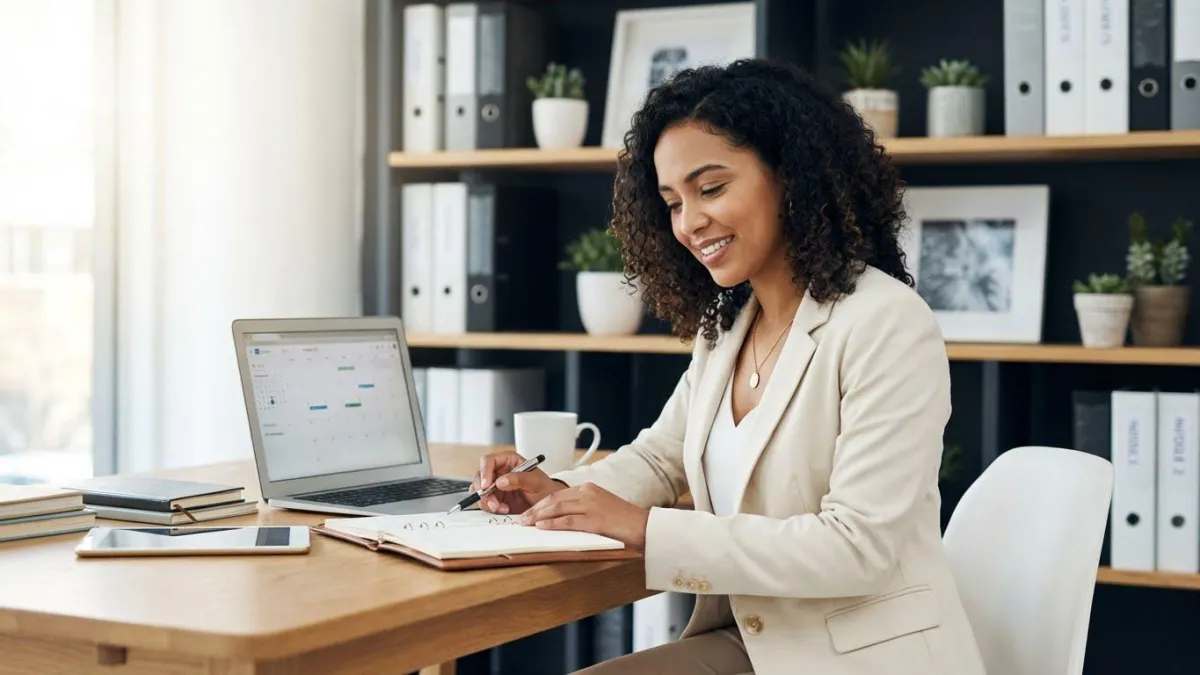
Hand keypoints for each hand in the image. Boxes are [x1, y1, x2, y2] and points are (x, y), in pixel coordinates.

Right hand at [471, 451, 565, 514]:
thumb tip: (501, 481)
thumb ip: (519, 479)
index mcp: (508, 461)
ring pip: (480, 491)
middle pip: (480, 476)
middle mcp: (499, 472)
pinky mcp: (496, 498)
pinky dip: (491, 508)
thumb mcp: (536, 481)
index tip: (487, 485)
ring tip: (500, 507)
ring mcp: (496, 486)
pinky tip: (504, 509)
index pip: (489, 461)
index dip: (484, 471)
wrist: (549, 506)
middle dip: (483, 490)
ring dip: (487, 501)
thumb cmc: (545, 488)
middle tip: (492, 501)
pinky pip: (485, 502)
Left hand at [520, 483, 649, 549]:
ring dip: (538, 517)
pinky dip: (552, 524)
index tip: (528, 513)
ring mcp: (592, 505)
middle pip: (554, 499)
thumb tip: (559, 519)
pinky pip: (569, 521)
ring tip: (525, 524)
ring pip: (558, 508)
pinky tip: (541, 527)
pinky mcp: (595, 520)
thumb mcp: (600, 509)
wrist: (645, 526)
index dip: (540, 504)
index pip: (557, 494)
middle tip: (521, 520)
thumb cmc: (623, 521)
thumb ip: (582, 510)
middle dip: (535, 510)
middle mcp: (588, 493)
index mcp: (588, 488)